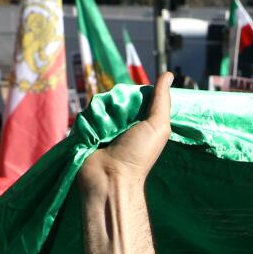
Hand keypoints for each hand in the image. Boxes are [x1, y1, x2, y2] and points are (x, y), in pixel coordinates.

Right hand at [82, 72, 172, 187]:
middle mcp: (121, 123)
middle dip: (116, 104)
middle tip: (120, 121)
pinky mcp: (86, 131)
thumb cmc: (138, 155)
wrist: (110, 178)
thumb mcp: (157, 126)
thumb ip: (162, 100)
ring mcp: (102, 127)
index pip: (134, 95)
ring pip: (99, 104)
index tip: (133, 105)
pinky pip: (85, 114)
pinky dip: (89, 120)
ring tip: (106, 129)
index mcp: (140, 121)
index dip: (133, 96)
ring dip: (102, 113)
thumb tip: (168, 75)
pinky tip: (94, 131)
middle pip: (115, 97)